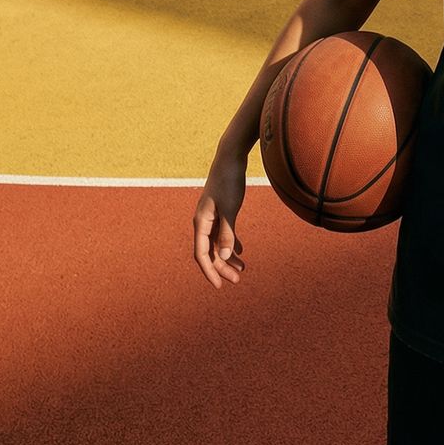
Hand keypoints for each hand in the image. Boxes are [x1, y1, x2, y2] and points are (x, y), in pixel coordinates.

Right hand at [192, 149, 247, 289]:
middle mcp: (203, 222)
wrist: (231, 158)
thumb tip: (226, 256)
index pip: (202, 255)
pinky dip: (231, 243)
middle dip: (222, 267)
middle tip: (237, 280)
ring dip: (228, 257)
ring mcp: (211, 217)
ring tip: (242, 270)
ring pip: (217, 244)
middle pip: (210, 252)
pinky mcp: (220, 211)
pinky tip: (241, 252)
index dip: (210, 271)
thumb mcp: (230, 209)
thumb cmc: (229, 182)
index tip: (219, 286)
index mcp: (201, 223)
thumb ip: (227, 232)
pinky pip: (223, 233)